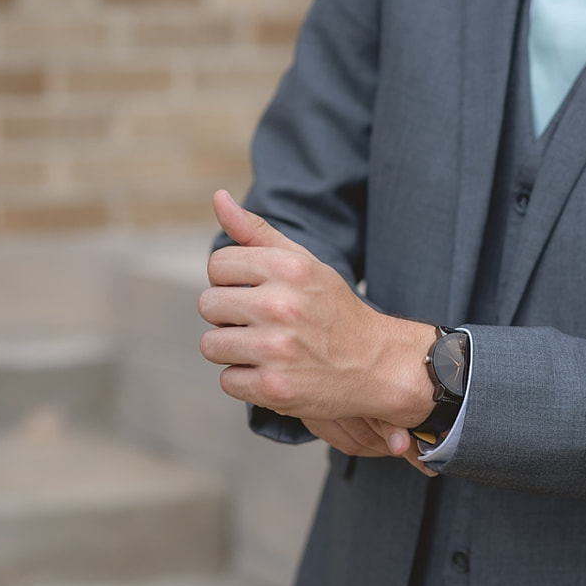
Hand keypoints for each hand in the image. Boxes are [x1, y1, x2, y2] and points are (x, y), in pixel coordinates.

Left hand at [198, 190, 436, 473]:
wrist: (377, 364)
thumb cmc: (334, 311)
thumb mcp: (305, 264)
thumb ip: (258, 232)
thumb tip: (218, 197)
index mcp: (288, 268)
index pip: (218, 265)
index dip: (233, 281)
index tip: (259, 293)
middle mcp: (281, 306)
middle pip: (208, 305)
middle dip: (230, 316)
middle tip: (265, 325)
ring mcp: (276, 349)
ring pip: (212, 345)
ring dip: (234, 351)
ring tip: (268, 350)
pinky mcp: (274, 388)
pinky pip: (228, 381)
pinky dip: (247, 381)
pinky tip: (275, 373)